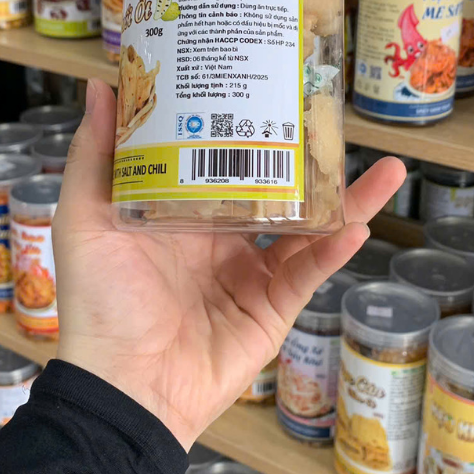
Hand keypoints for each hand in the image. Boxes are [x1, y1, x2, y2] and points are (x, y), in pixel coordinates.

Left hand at [53, 79, 405, 450]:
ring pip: (307, 228)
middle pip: (277, 190)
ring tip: (385, 171)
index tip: (272, 89)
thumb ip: (95, 156)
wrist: (123, 387)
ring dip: (348, 202)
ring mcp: (251, 274)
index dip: (250, 129)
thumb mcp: (87, 219)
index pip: (224, 161)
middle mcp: (222, 239)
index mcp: (183, 213)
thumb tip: (102, 86)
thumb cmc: (99, 302)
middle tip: (339, 123)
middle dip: (311, 160)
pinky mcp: (272, 309)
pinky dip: (334, 251)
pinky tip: (358, 225)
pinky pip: (308, 274)